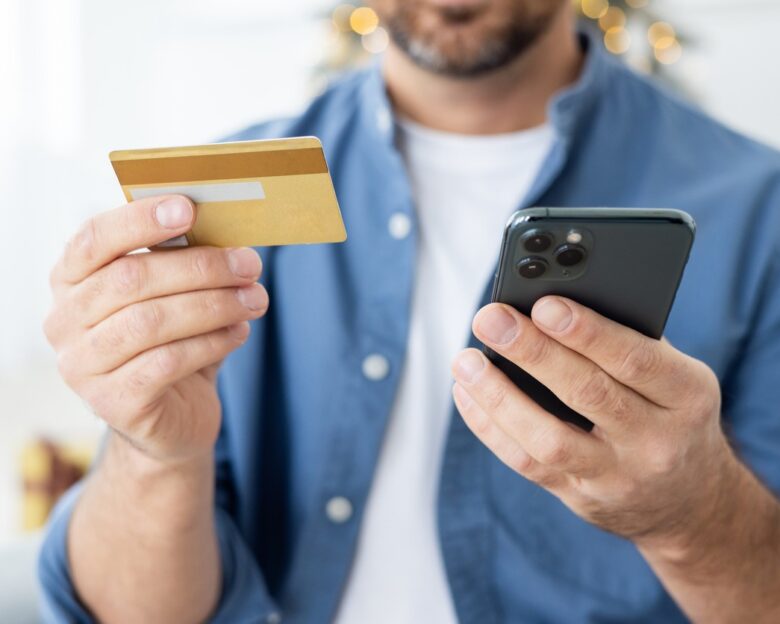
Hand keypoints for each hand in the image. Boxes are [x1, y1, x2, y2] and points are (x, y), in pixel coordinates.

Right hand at [44, 195, 267, 462]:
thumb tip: (224, 227)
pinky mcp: (112, 402)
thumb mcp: (173, 297)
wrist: (173, 418)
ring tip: (255, 299)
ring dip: (214, 305)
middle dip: (200, 268)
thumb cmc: (172, 343)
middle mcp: (64, 321)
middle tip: (250, 265)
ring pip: (150, 321)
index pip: (94, 239)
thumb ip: (182, 262)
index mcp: (71, 280)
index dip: (139, 220)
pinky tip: (239, 332)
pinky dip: (211, 342)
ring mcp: (82, 366)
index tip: (188, 208)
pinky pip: (167, 362)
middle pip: (131, 279)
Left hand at [451, 297, 733, 546]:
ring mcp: (615, 476)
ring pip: (549, 439)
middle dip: (533, 352)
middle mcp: (655, 441)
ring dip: (499, 396)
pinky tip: (467, 392)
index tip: (544, 305)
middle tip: (490, 318)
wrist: (690, 501)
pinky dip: (490, 426)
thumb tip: (550, 303)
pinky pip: (526, 463)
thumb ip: (628, 342)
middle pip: (587, 393)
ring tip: (466, 360)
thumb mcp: (676, 377)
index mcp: (687, 396)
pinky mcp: (579, 497)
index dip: (588, 332)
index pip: (635, 360)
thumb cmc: (670, 414)